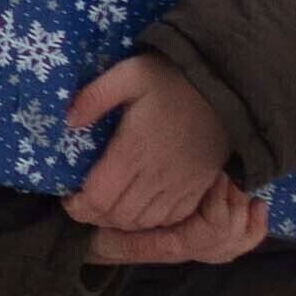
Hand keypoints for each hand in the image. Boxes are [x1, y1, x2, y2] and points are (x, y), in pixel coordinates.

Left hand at [70, 55, 266, 266]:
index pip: (98, 198)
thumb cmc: (174, 80)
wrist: (228, 90)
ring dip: (119, 220)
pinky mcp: (196, 189)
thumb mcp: (130, 73)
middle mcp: (155, 176)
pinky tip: (139, 206)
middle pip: (117, 216)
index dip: (77, 205)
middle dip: (93, 215)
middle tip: (84, 201)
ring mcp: (179, 187)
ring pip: (141, 222)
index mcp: (134, 151)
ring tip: (108, 205)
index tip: (68, 196)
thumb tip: (68, 121)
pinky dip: (149, 221)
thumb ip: (95, 96)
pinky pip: (169, 220)